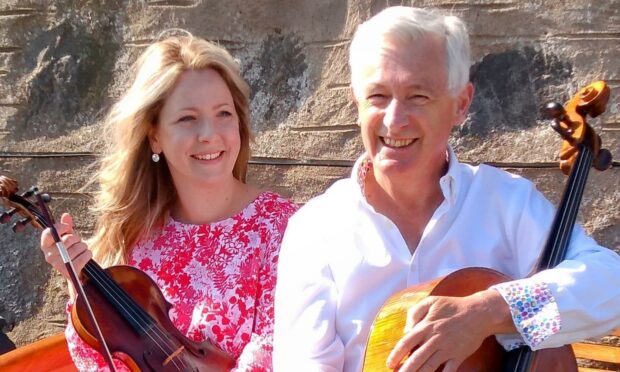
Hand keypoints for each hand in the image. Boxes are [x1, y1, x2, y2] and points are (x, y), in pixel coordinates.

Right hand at [40, 213, 91, 280]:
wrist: (72, 271)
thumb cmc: (69, 250)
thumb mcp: (66, 237)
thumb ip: (66, 226)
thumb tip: (66, 215)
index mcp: (45, 246)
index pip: (49, 233)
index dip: (60, 227)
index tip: (68, 227)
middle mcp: (49, 256)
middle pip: (68, 239)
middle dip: (77, 238)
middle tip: (77, 242)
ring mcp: (57, 265)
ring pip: (78, 247)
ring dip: (84, 246)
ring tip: (81, 249)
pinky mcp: (68, 272)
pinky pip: (84, 256)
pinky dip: (88, 254)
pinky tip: (85, 255)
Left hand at [386, 290, 513, 371]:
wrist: (478, 313)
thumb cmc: (452, 306)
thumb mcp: (431, 301)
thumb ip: (414, 312)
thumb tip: (406, 330)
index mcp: (426, 326)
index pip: (406, 343)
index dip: (396, 355)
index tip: (389, 364)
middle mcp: (435, 339)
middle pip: (416, 358)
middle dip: (405, 370)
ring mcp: (447, 349)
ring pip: (430, 366)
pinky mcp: (458, 356)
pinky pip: (449, 371)